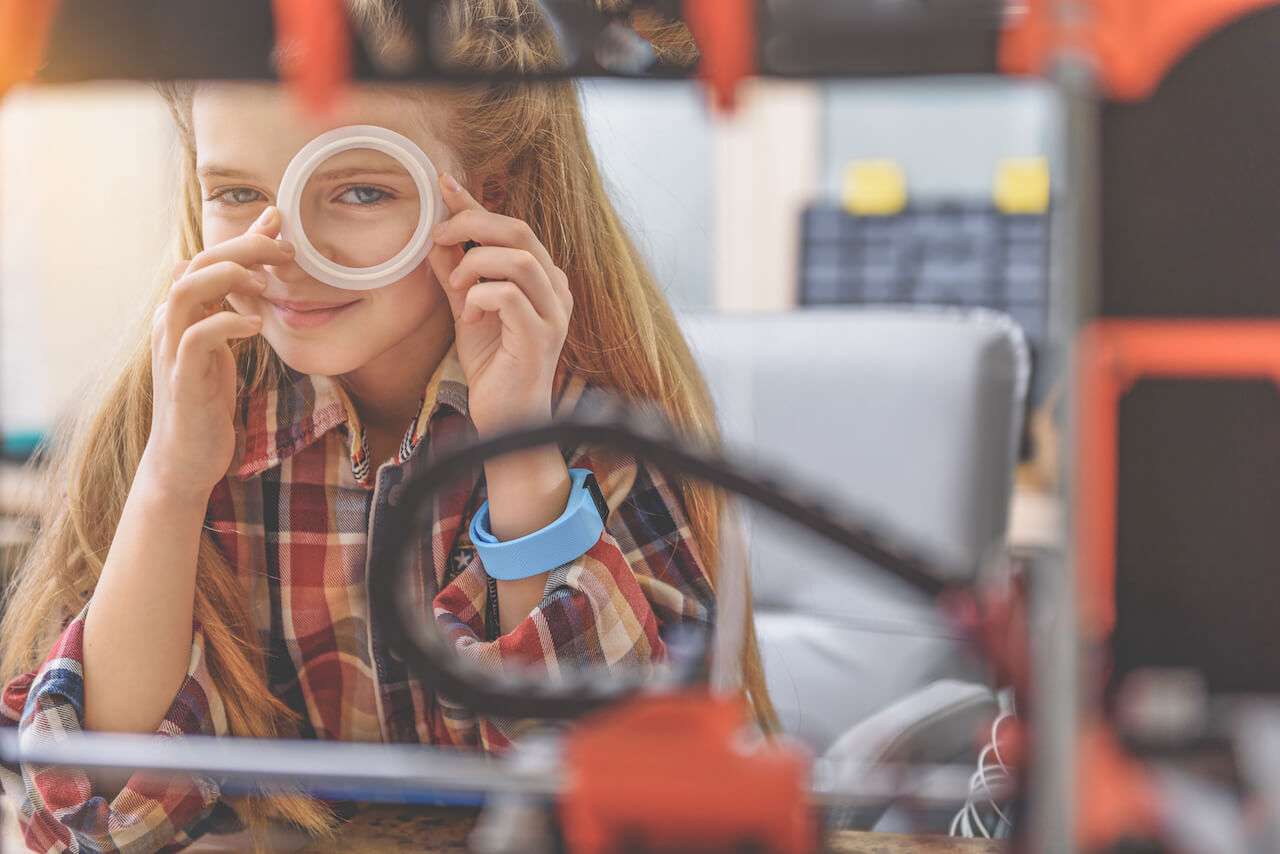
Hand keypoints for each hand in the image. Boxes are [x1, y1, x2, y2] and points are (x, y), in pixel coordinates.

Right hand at [139, 206, 294, 503]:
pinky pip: (197, 337)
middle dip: (243, 249)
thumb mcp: (222, 344)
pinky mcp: (183, 378)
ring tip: (264, 285)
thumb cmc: (206, 397)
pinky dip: (227, 323)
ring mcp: (173, 350)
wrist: (186, 456)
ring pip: (186, 290)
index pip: (207, 257)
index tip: (280, 228)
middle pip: (197, 263)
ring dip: (228, 277)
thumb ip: (231, 306)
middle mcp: (170, 323)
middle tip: (284, 252)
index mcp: (181, 312)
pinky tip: (256, 326)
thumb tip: (247, 269)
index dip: (243, 239)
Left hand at [427, 173, 572, 437]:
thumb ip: (455, 274)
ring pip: (518, 258)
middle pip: (519, 231)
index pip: (511, 227)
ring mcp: (554, 313)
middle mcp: (557, 289)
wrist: (508, 419)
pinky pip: (509, 295)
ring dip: (475, 265)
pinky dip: (480, 296)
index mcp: (543, 278)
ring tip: (457, 288)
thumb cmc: (494, 366)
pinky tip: (470, 317)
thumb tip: (433, 238)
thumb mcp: (468, 310)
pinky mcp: (541, 337)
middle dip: (471, 225)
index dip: (475, 203)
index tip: (443, 184)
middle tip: (436, 237)